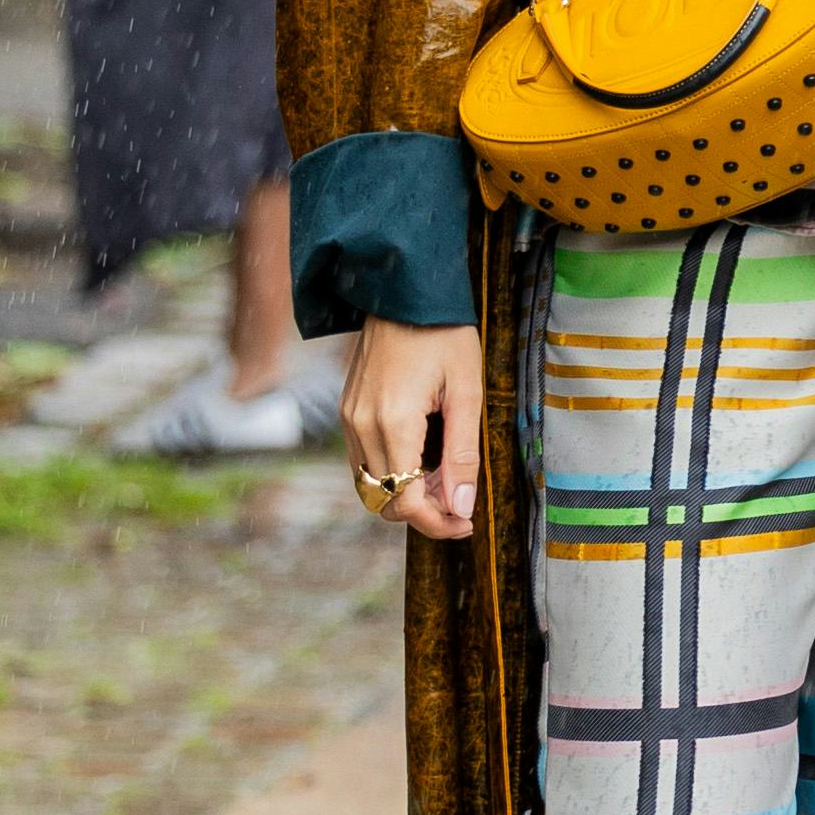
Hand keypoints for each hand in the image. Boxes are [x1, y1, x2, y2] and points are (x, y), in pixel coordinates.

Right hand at [345, 317, 483, 540]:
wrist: (403, 291)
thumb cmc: (443, 335)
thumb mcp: (467, 392)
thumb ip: (463, 453)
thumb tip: (461, 506)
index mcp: (392, 422)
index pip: (405, 500)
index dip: (437, 523)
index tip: (466, 523)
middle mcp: (361, 425)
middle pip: (384, 501)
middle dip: (424, 512)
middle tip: (461, 503)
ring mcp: (348, 418)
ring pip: (371, 486)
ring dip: (406, 493)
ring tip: (445, 478)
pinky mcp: (347, 410)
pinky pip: (364, 461)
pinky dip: (391, 472)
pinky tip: (422, 457)